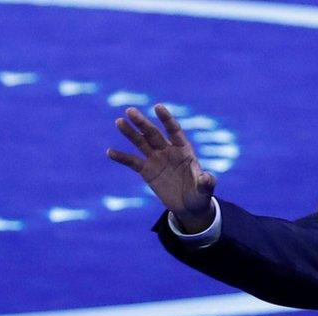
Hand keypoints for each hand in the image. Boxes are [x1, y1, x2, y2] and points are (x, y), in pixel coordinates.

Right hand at [107, 104, 216, 232]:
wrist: (189, 206)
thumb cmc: (200, 195)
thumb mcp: (205, 189)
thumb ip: (206, 182)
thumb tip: (207, 178)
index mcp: (184, 150)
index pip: (174, 130)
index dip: (166, 119)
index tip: (157, 107)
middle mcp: (168, 151)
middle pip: (153, 134)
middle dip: (142, 123)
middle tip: (130, 111)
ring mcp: (156, 160)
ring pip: (141, 143)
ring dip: (130, 133)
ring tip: (119, 122)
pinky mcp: (147, 171)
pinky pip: (132, 162)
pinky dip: (122, 157)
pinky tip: (110, 152)